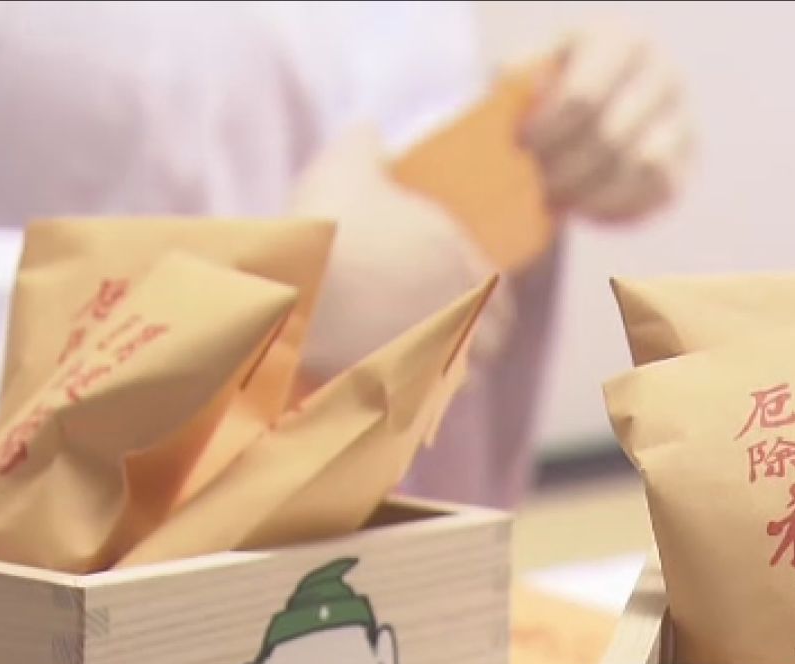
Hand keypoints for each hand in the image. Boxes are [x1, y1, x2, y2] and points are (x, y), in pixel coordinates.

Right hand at [287, 127, 513, 378]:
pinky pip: (430, 405)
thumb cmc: (327, 223)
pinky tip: (395, 391)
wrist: (297, 288)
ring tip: (422, 366)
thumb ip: (364, 143)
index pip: (498, 289)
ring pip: (465, 375)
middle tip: (445, 335)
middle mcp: (458, 307)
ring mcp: (435, 351)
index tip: (461, 298)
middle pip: (492, 338)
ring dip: (451, 371)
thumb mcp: (346, 163)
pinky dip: (420, 401)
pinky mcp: (407, 388)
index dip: (483, 295)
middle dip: (474, 338)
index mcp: (457, 256)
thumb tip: (370, 127)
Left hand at [520, 22, 693, 223]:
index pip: (582, 98)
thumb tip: (513, 106)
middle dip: (563, 169)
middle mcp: (663, 74)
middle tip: (533, 183)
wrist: (598, 104)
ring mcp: (682, 120)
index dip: (546, 133)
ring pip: (638, 168)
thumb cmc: (553, 84)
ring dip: (588, 192)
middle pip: (609, 137)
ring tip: (554, 197)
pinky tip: (582, 207)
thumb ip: (517, 84)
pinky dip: (615, 207)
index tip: (519, 150)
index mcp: (622, 41)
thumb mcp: (530, 70)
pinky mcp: (686, 163)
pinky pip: (654, 194)